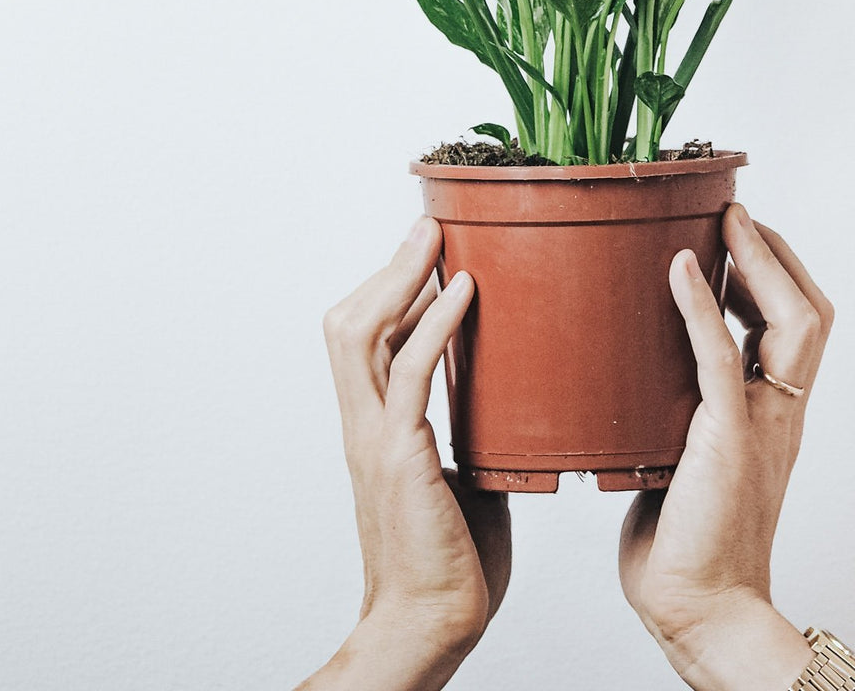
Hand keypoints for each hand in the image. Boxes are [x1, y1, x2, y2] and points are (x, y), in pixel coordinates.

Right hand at [297, 217, 510, 690]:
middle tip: (428, 227)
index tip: (426, 251)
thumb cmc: (452, 561)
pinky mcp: (399, 457)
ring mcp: (376, 438)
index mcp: (377, 427)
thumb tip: (505, 385)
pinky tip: (463, 291)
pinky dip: (434, 322)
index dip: (388, 288)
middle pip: (349, 320)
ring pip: (361, 332)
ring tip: (436, 237)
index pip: (365, 336)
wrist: (430, 627)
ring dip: (398, 276)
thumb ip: (471, 424)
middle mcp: (365, 424)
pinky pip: (410, 372)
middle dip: (387, 267)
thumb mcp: (464, 471)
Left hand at [619, 204, 833, 690]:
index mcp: (773, 414)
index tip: (739, 237)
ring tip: (726, 225)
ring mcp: (761, 423)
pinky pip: (723, 357)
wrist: (700, 610)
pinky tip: (681, 268)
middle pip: (810, 312)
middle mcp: (779, 412)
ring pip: (793, 323)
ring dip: (760, 263)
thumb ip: (682, 408)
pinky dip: (702, 306)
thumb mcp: (687, 454)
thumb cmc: (686, 542)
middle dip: (777, 255)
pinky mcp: (727, 439)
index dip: (777, 273)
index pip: (800, 324)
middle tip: (736, 217)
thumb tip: (642, 367)